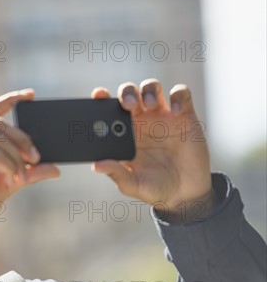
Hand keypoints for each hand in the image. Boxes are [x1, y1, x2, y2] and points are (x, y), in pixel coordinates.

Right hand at [0, 89, 59, 238]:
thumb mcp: (7, 184)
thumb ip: (27, 172)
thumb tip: (55, 168)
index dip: (10, 99)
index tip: (31, 95)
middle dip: (22, 138)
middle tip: (36, 158)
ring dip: (17, 158)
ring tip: (22, 177)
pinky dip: (10, 166)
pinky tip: (13, 179)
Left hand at [91, 79, 214, 219]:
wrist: (185, 193)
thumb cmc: (154, 188)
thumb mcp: (133, 184)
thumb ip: (116, 174)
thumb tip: (97, 165)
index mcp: (123, 133)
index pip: (109, 108)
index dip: (102, 98)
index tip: (98, 95)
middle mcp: (141, 120)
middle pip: (129, 93)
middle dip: (126, 92)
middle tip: (127, 104)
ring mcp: (162, 116)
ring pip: (151, 87)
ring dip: (148, 90)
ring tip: (150, 104)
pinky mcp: (185, 115)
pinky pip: (181, 94)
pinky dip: (178, 95)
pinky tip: (176, 109)